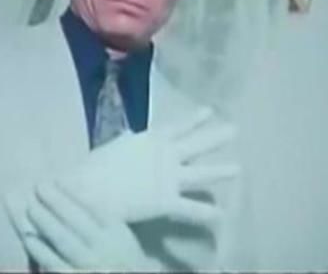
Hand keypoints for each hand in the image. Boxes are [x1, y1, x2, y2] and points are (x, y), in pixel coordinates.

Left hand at [21, 181, 159, 271]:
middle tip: (39, 186)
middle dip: (55, 201)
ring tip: (30, 206)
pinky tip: (29, 238)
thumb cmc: (123, 259)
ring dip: (44, 221)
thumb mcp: (122, 236)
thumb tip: (77, 190)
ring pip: (63, 240)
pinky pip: (55, 264)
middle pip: (75, 220)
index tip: (56, 179)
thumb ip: (104, 216)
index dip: (72, 193)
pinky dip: (40, 251)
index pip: (93, 208)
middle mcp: (103, 247)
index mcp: (117, 233)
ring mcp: (88, 265)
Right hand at [58, 110, 239, 224]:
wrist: (89, 190)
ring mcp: (168, 177)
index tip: (210, 111)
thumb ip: (127, 142)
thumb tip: (130, 136)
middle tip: (235, 130)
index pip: (177, 126)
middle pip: (196, 144)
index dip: (194, 119)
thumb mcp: (113, 148)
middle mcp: (165, 155)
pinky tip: (222, 215)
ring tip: (238, 169)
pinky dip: (206, 213)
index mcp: (149, 140)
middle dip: (216, 137)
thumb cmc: (95, 167)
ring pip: (201, 174)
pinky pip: (191, 209)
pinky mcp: (166, 200)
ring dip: (220, 172)